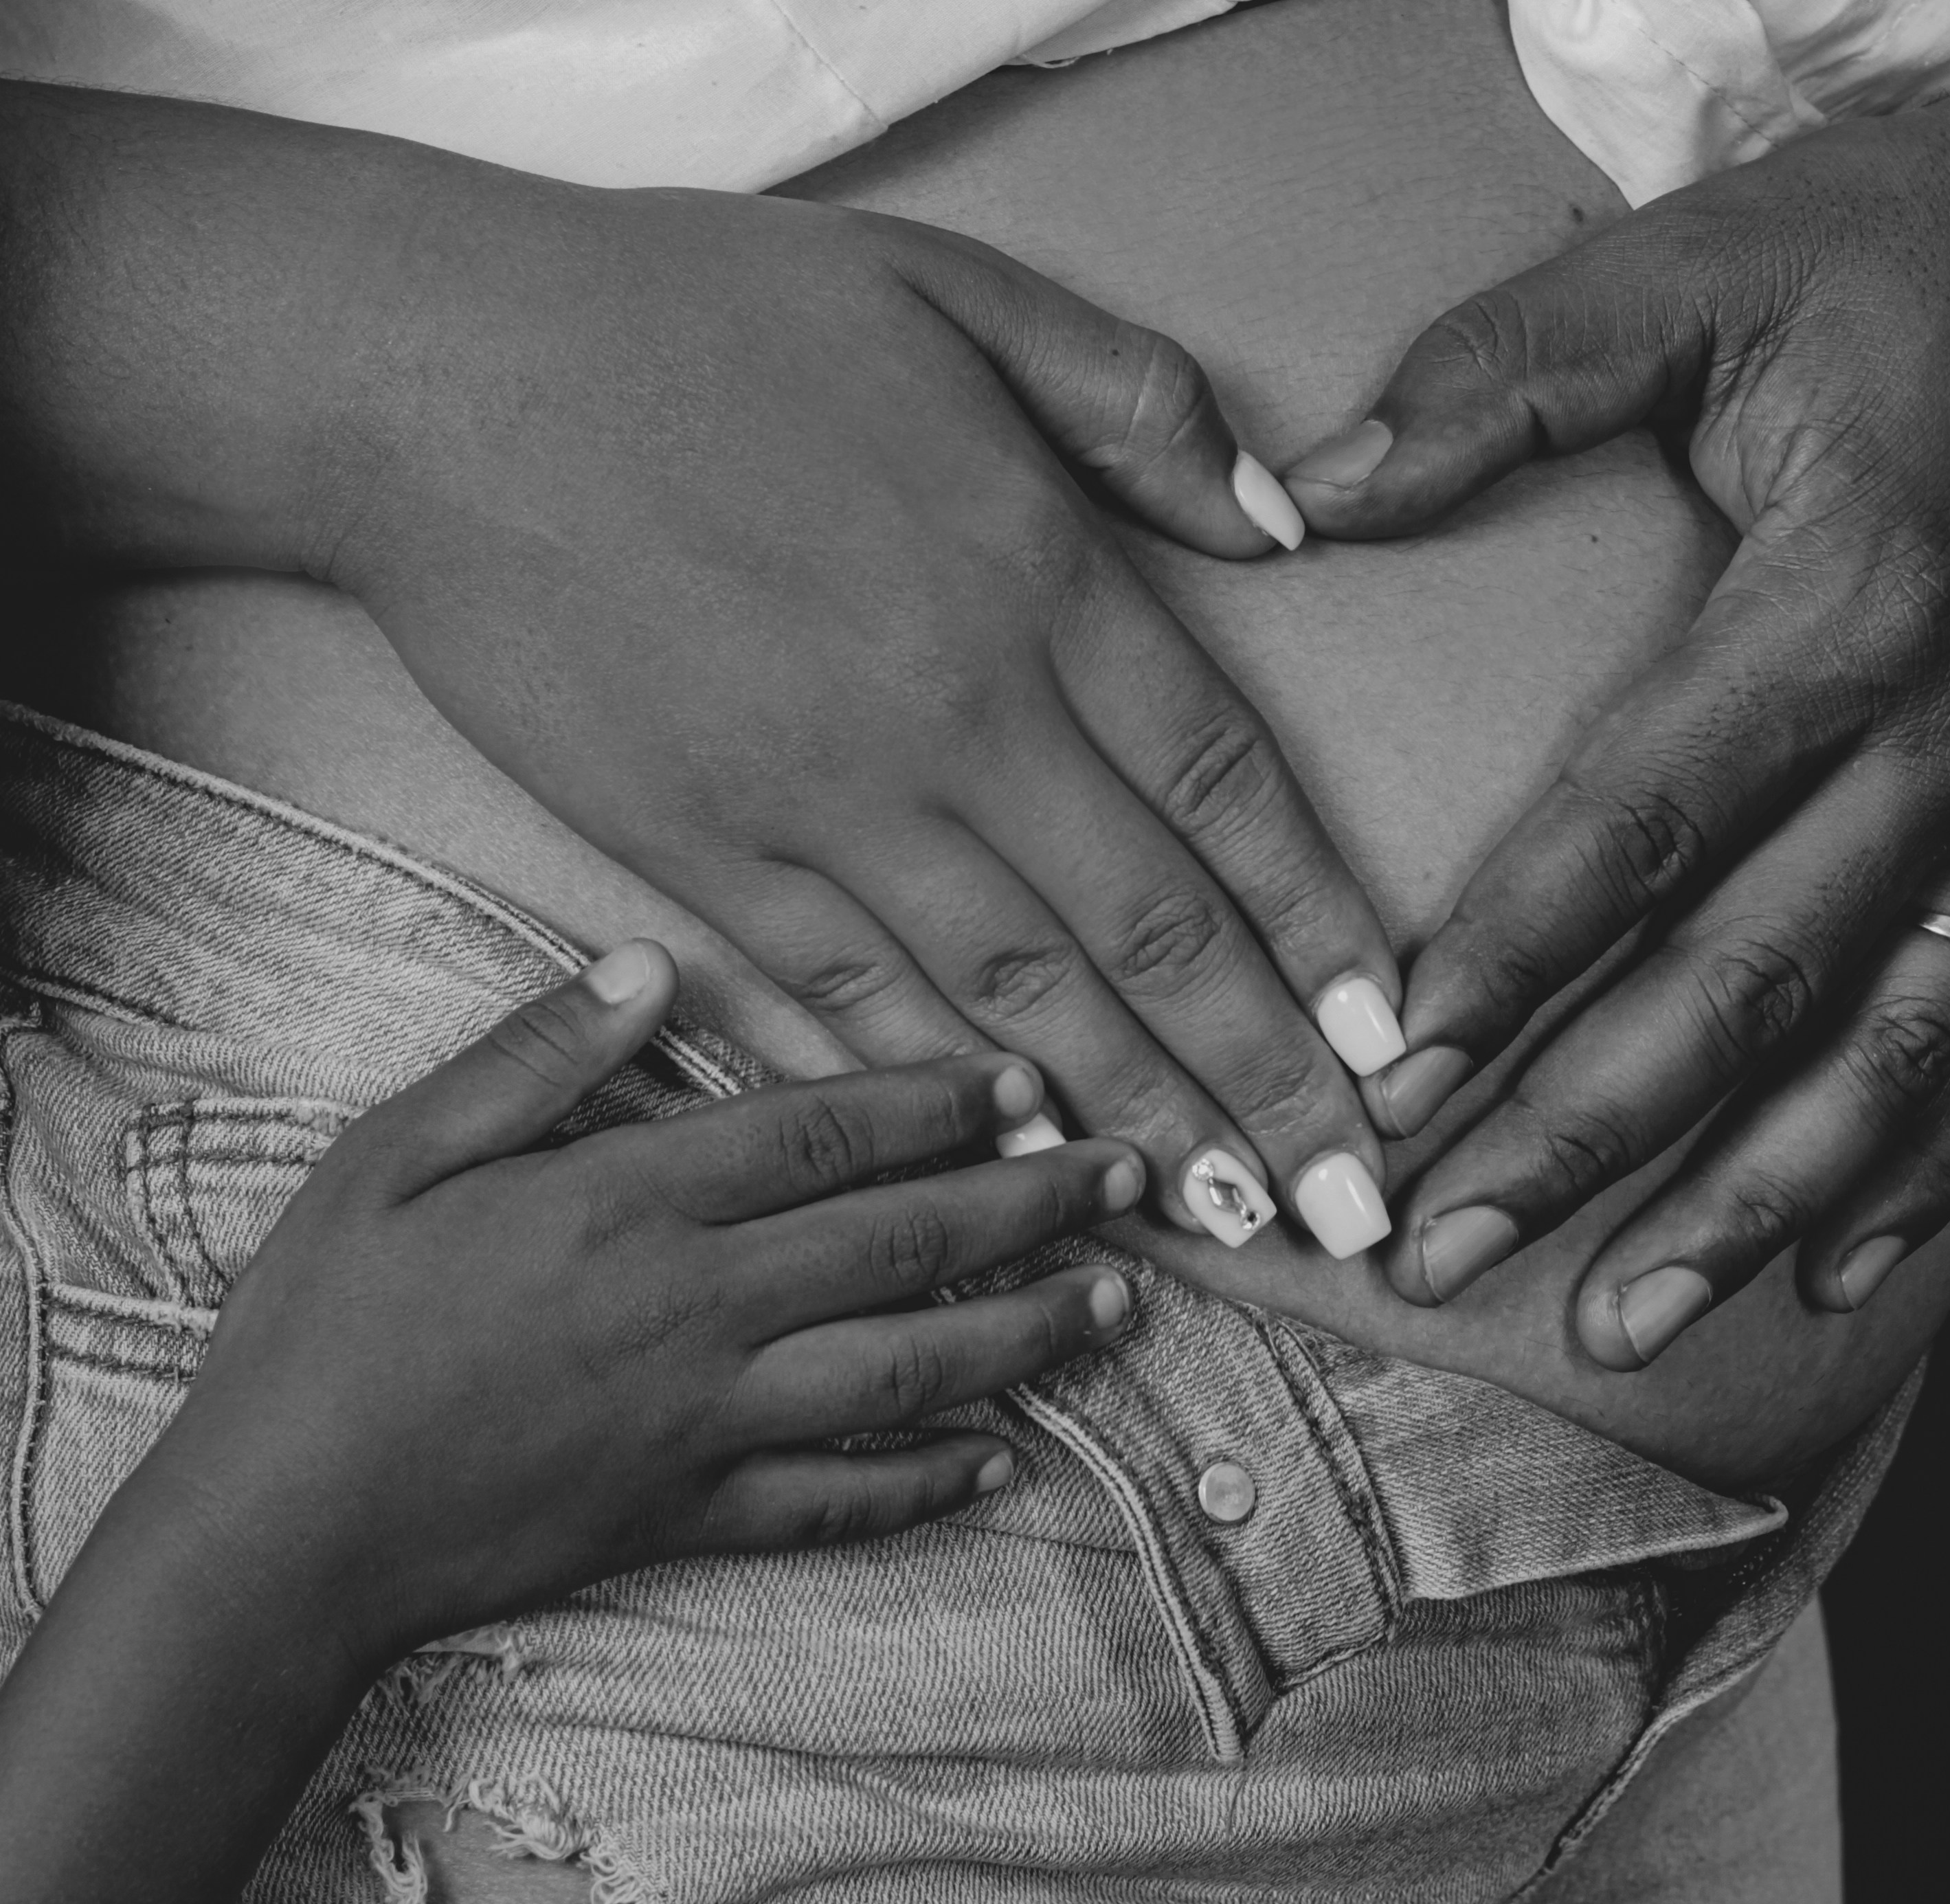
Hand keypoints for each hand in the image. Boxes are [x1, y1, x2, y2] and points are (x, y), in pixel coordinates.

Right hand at [0, 88, 1403, 1252]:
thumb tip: (1283, 525)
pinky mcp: (698, 852)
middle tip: (1357, 1202)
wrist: (436, 370)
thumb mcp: (959, 287)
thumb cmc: (700, 310)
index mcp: (1036, 575)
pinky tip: (1017, 1162)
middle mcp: (952, 712)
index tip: (1395, 1032)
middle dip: (1266, 1079)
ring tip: (1232, 1221)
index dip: (1322, 925)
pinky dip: (940, 1095)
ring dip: (1135, 1121)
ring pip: (1016, 999)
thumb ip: (1137, 403)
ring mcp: (820, 798)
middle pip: (1150, 932)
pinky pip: (848, 1000)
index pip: (1227, 789)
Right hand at [142, 943, 1141, 1657]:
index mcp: (628, 1203)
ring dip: (1026, 1332)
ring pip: (906, 1367)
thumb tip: (646, 960)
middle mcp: (694, 1307)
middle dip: (1032, 1204)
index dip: (943, 1102)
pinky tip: (1006, 1459)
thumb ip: (530, 1059)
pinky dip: (929, 1481)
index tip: (1033, 1077)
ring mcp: (703, 1420)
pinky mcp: (687, 1514)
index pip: (826, 1133)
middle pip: (901, 1241)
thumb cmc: (319, 1333)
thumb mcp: (394, 1157)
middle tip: (1136, 1172)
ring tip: (1118, 1301)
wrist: (270, 1532)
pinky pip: (838, 1500)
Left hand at [1276, 18, 1949, 1362]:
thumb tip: (1310, 490)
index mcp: (1848, 591)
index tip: (1389, 1078)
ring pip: (1899, 1046)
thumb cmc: (1915, 246)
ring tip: (1627, 1316)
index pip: (1644, 822)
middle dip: (1592, 1133)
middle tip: (1450, 1250)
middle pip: (1757, 978)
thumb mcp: (1701, 261)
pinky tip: (1851, 1261)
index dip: (1509, 962)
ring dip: (1758, 1199)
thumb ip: (1505, 379)